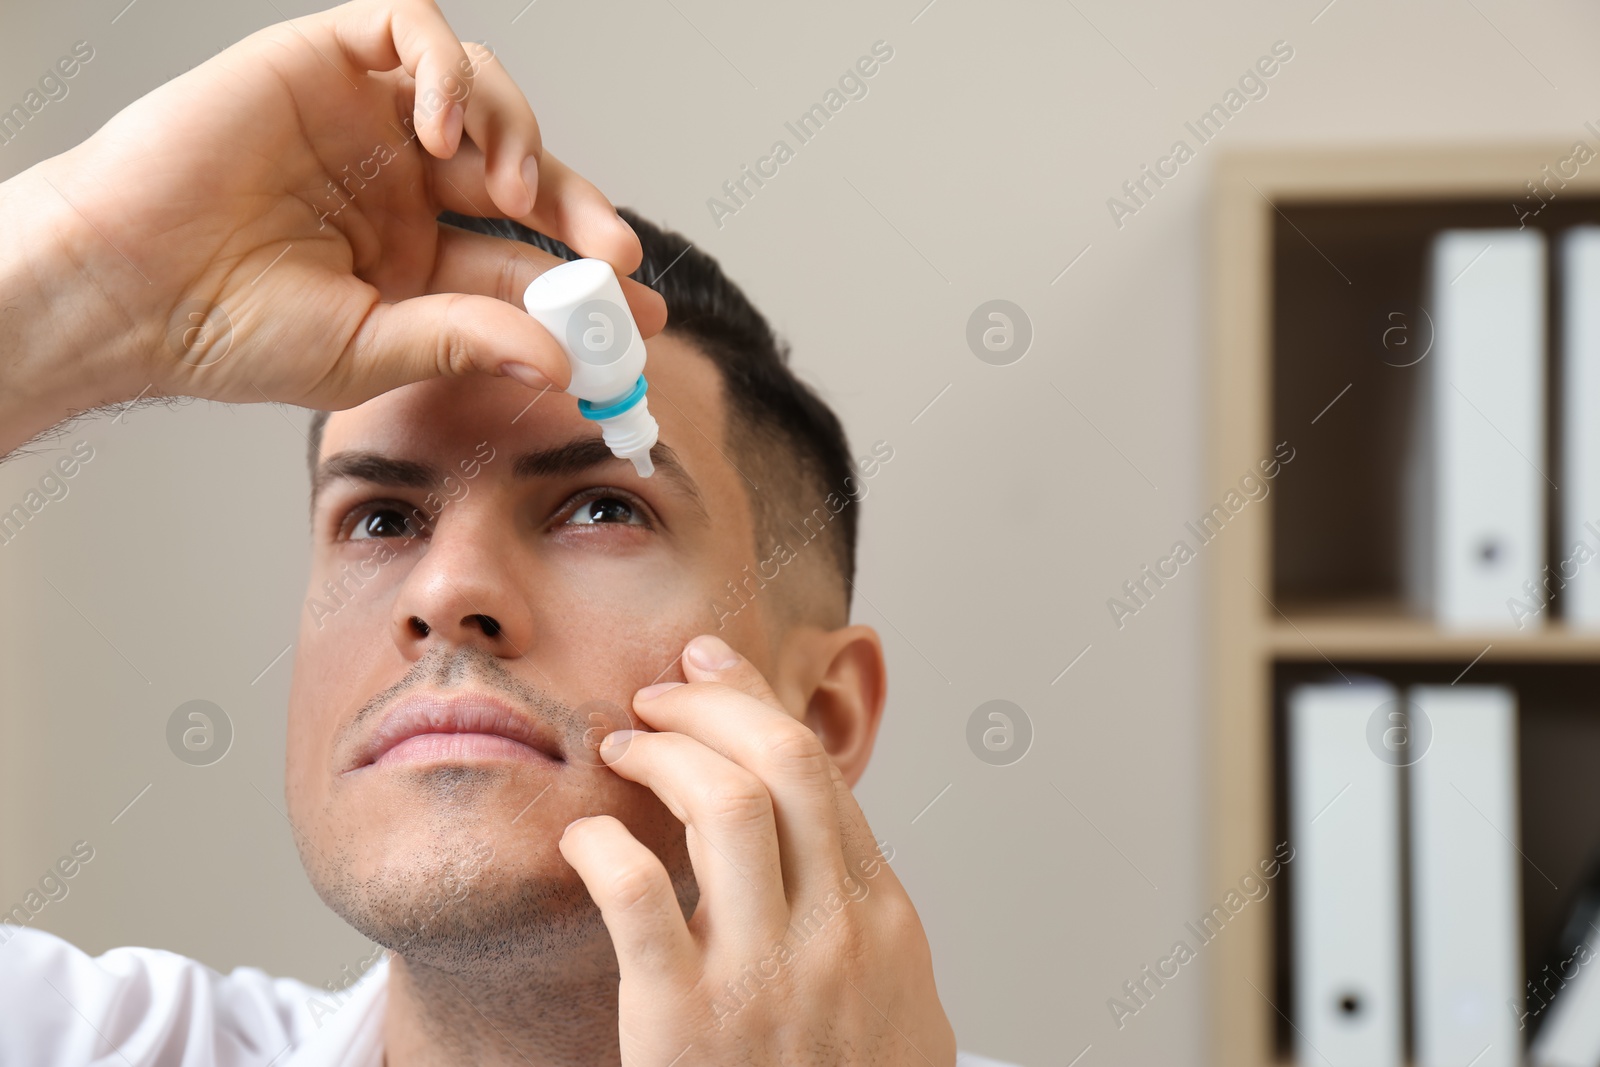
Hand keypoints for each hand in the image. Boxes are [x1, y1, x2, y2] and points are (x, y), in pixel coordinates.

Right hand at [0, 0, 665, 454]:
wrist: (127, 287)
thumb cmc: (230, 332)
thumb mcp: (371, 349)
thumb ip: (468, 342)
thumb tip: (561, 362)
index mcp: (417, 258)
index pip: (524, 258)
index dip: (585, 279)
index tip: (639, 312)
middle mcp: (402, 186)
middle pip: (523, 174)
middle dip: (578, 210)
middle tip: (615, 252)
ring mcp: (368, 123)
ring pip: (486, 97)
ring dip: (519, 138)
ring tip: (509, 193)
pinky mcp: (326, 64)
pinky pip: (411, 34)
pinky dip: (447, 69)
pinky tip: (441, 127)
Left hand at [559, 635, 956, 1065]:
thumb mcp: (897, 1005)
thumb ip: (865, 920)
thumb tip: (828, 841)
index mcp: (885, 920)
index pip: (821, 771)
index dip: (756, 699)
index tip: (710, 664)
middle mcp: (837, 935)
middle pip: (780, 761)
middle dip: (712, 701)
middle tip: (658, 692)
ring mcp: (767, 979)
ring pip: (725, 803)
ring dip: (663, 752)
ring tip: (621, 746)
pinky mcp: (686, 1026)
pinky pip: (638, 895)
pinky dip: (605, 845)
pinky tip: (586, 838)